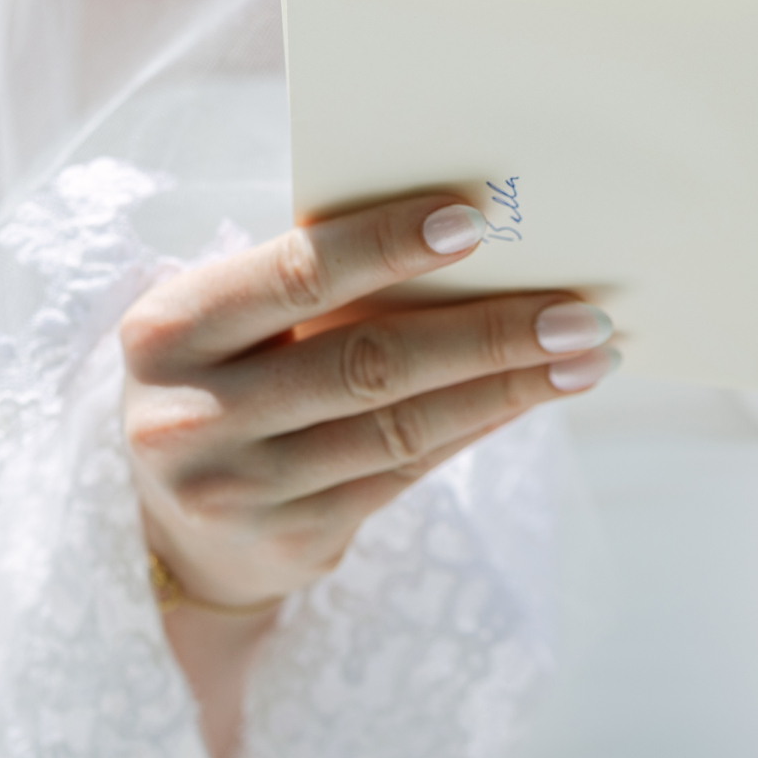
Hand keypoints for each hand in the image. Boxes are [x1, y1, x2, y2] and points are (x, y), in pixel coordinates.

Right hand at [122, 193, 615, 609]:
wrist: (175, 528)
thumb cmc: (226, 379)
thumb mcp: (228, 325)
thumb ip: (308, 284)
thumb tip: (466, 239)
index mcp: (170, 330)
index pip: (294, 275)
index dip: (386, 247)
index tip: (475, 220)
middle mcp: (193, 414)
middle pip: (369, 360)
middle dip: (487, 332)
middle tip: (579, 310)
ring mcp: (241, 488)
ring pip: (403, 424)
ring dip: (509, 385)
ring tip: (587, 354)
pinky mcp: (294, 538)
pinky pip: (410, 469)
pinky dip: (483, 423)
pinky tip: (537, 395)